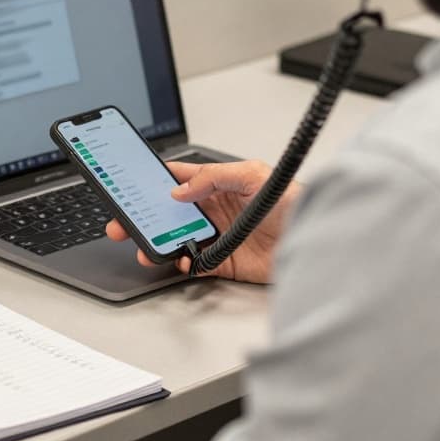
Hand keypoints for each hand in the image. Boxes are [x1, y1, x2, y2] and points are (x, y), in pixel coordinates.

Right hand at [106, 160, 298, 283]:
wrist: (316, 241)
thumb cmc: (294, 202)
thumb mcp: (254, 175)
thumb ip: (215, 178)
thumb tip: (180, 190)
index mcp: (217, 186)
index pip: (177, 180)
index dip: (153, 181)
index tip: (130, 185)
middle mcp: (213, 211)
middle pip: (168, 213)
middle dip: (143, 217)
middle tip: (123, 223)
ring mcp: (216, 237)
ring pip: (175, 239)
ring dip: (157, 243)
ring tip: (145, 247)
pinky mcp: (223, 262)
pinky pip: (194, 264)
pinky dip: (183, 264)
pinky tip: (182, 260)